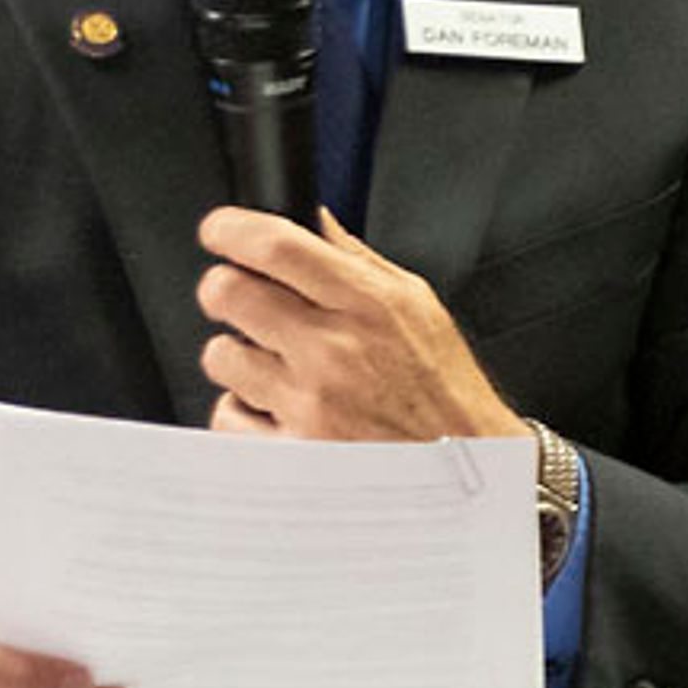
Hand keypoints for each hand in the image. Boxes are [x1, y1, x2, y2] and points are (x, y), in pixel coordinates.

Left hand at [195, 204, 521, 442]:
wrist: (468, 465)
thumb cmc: (445, 390)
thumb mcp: (418, 307)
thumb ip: (359, 260)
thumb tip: (314, 221)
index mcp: (367, 304)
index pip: (275, 246)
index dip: (229, 229)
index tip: (220, 232)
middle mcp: (334, 352)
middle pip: (228, 293)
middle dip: (224, 289)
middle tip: (238, 299)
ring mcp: (309, 405)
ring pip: (221, 355)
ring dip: (238, 356)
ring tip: (274, 366)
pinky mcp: (292, 453)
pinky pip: (227, 417)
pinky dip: (244, 412)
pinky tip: (276, 410)